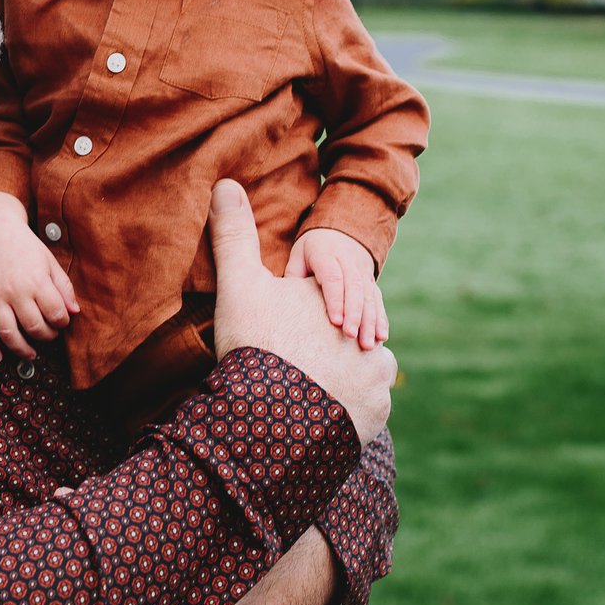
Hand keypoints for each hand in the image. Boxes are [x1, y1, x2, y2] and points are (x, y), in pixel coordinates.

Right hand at [0, 192, 77, 361]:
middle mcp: (15, 292)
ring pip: (8, 334)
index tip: (61, 321)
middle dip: (46, 336)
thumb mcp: (49, 262)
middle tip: (49, 334)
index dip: (62, 322)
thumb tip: (74, 312)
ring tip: (31, 353)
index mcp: (36, 281)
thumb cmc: (25, 246)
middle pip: (34, 327)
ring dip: (22, 349)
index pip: (55, 313)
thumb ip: (64, 287)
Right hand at [208, 180, 392, 443]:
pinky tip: (320, 415)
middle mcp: (365, 330)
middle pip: (340, 335)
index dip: (297, 315)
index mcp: (337, 297)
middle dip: (323, 347)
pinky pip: (365, 406)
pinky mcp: (378, 410)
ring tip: (306, 394)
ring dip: (342, 378)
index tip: (275, 335)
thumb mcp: (239, 284)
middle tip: (288, 369)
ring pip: (359, 370)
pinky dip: (349, 409)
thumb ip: (234, 235)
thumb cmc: (255, 345)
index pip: (320, 298)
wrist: (273, 422)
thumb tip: (225, 182)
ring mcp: (377, 372)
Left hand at [286, 227, 386, 350]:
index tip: (335, 322)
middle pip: (354, 288)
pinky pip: (377, 300)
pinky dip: (380, 319)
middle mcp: (348, 261)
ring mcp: (362, 271)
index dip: (336, 300)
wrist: (338, 233)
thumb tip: (286, 305)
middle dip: (354, 314)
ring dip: (370, 321)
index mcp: (326, 254)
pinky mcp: (371, 281)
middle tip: (350, 336)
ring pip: (369, 296)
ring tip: (367, 345)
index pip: (333, 278)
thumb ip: (293, 277)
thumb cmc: (310, 251)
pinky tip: (381, 337)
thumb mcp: (297, 256)